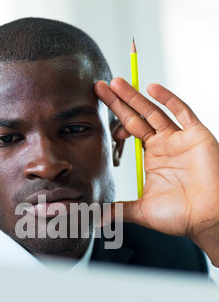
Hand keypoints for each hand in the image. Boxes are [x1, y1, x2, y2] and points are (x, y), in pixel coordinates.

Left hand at [94, 78, 218, 265]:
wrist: (207, 218)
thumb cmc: (179, 216)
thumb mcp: (141, 211)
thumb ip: (117, 210)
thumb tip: (94, 218)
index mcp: (151, 158)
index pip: (129, 132)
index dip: (114, 122)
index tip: (97, 116)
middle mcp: (164, 145)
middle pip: (137, 117)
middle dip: (118, 102)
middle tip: (99, 87)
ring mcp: (179, 139)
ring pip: (154, 111)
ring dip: (135, 96)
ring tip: (116, 82)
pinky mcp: (196, 135)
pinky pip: (182, 112)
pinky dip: (168, 98)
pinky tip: (151, 87)